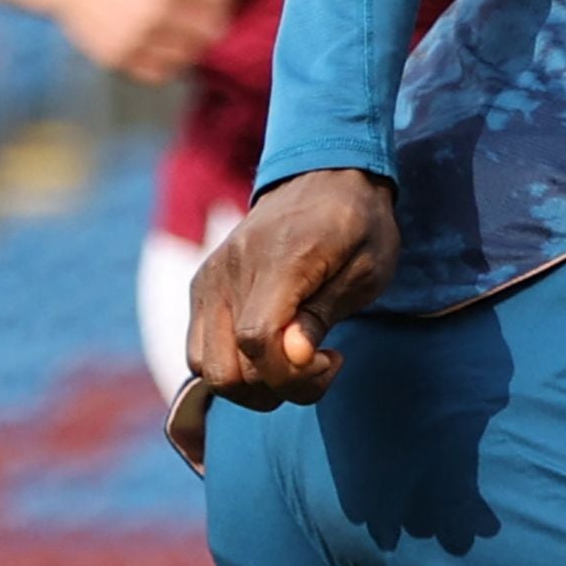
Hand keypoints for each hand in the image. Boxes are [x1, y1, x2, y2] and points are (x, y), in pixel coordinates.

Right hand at [59, 0, 249, 81]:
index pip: (220, 1)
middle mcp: (153, 12)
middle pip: (210, 32)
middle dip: (212, 24)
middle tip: (199, 14)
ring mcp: (134, 37)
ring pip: (188, 55)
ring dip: (192, 45)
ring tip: (178, 28)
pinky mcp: (118, 57)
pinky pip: (160, 72)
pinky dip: (168, 62)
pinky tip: (160, 43)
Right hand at [175, 165, 398, 460]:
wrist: (323, 177)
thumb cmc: (356, 225)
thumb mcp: (366, 268)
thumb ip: (323, 315)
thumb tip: (290, 358)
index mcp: (277, 261)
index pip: (256, 341)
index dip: (292, 374)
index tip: (332, 360)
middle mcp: (229, 271)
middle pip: (225, 369)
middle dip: (276, 388)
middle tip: (320, 364)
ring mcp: (208, 280)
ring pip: (205, 367)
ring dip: (253, 384)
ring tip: (297, 360)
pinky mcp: (202, 288)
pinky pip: (200, 350)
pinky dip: (234, 366)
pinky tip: (273, 350)